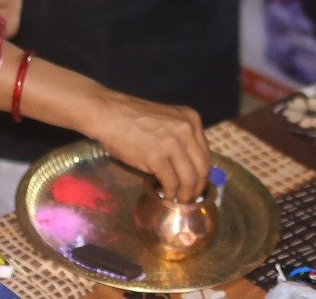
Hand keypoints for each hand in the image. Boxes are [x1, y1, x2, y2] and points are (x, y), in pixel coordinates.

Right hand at [84, 89, 209, 203]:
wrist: (110, 114)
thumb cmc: (134, 118)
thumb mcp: (168, 120)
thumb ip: (181, 138)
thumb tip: (188, 165)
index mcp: (192, 119)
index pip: (205, 154)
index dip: (202, 174)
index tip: (196, 184)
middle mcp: (187, 130)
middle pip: (202, 168)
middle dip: (197, 187)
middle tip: (189, 197)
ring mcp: (172, 144)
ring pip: (189, 179)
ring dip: (185, 194)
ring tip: (178, 200)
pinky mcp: (157, 158)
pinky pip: (170, 183)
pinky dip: (169, 193)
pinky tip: (164, 195)